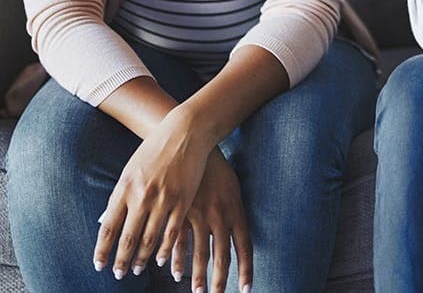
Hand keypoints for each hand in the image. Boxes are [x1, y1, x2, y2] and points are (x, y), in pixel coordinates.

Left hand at [93, 108, 210, 280]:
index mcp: (125, 188)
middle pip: (128, 238)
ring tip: (136, 270)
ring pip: (149, 239)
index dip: (103, 250)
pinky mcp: (182, 201)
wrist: (184, 132)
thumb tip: (106, 221)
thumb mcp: (130, 170)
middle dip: (121, 260)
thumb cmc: (155, 149)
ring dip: (141, 258)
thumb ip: (121, 196)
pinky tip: (160, 259)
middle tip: (118, 274)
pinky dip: (165, 249)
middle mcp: (142, 196)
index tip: (99, 265)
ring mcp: (163, 200)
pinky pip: (172, 233)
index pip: (108, 227)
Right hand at [170, 149, 251, 292]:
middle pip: (222, 256)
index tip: (247, 289)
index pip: (245, 247)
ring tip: (199, 292)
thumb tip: (236, 236)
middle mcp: (219, 216)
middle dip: (220, 281)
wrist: (194, 146)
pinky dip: (177, 259)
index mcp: (235, 211)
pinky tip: (175, 272)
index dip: (247, 270)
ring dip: (199, 276)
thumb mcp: (232, 189)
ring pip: (201, 253)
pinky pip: (179, 242)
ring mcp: (199, 215)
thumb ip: (234, 213)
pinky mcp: (180, 212)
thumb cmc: (216, 169)